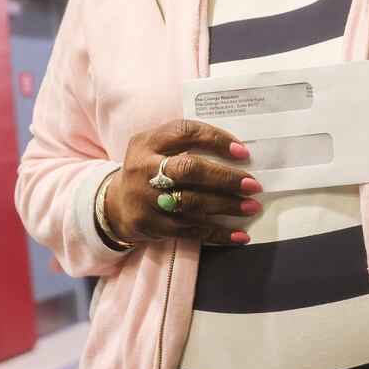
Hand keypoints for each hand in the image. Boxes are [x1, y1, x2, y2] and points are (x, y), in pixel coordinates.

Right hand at [103, 120, 261, 247]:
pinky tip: (240, 236)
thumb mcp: (155, 147)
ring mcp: (148, 199)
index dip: (215, 139)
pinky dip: (218, 234)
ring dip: (226, 206)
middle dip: (225, 178)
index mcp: (148, 143)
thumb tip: (236, 152)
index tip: (242, 151)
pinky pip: (192, 230)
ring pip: (193, 202)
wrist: (116, 205)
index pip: (185, 132)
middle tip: (252, 185)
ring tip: (252, 207)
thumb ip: (185, 143)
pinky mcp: (155, 225)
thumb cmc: (149, 169)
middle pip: (189, 170)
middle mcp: (145, 169)